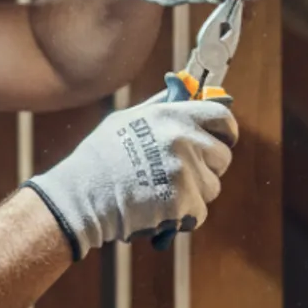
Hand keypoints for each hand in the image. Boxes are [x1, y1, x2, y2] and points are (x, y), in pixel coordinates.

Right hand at [24, 96, 237, 259]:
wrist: (81, 196)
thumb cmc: (100, 158)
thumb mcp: (128, 120)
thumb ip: (161, 106)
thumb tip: (185, 90)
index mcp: (172, 115)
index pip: (222, 117)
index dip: (225, 131)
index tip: (221, 140)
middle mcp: (183, 139)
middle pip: (222, 156)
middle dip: (208, 167)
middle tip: (182, 174)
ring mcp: (185, 171)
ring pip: (212, 187)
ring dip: (194, 194)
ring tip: (161, 192)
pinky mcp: (184, 202)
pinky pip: (199, 212)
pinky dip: (183, 216)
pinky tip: (158, 209)